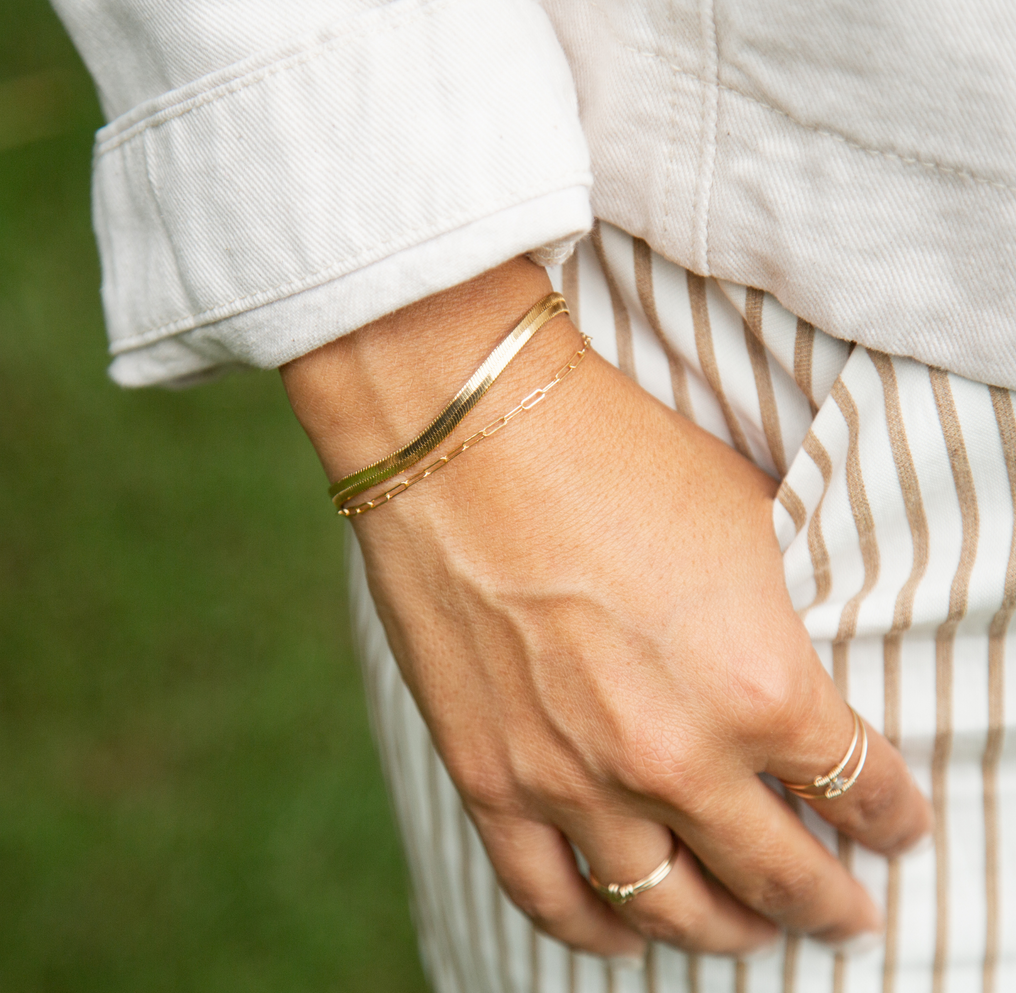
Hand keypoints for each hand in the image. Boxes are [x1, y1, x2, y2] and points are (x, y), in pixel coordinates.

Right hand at [281, 257, 931, 958]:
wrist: (469, 431)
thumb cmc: (613, 453)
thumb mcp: (744, 521)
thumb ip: (783, 617)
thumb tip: (801, 663)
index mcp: (760, 686)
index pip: (860, 788)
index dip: (892, 816)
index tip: (897, 827)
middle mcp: (675, 757)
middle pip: (777, 876)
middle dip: (828, 902)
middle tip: (846, 911)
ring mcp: (574, 781)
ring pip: (670, 909)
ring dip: (726, 933)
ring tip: (748, 932)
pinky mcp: (490, 778)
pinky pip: (553, 900)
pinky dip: (602, 934)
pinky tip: (631, 933)